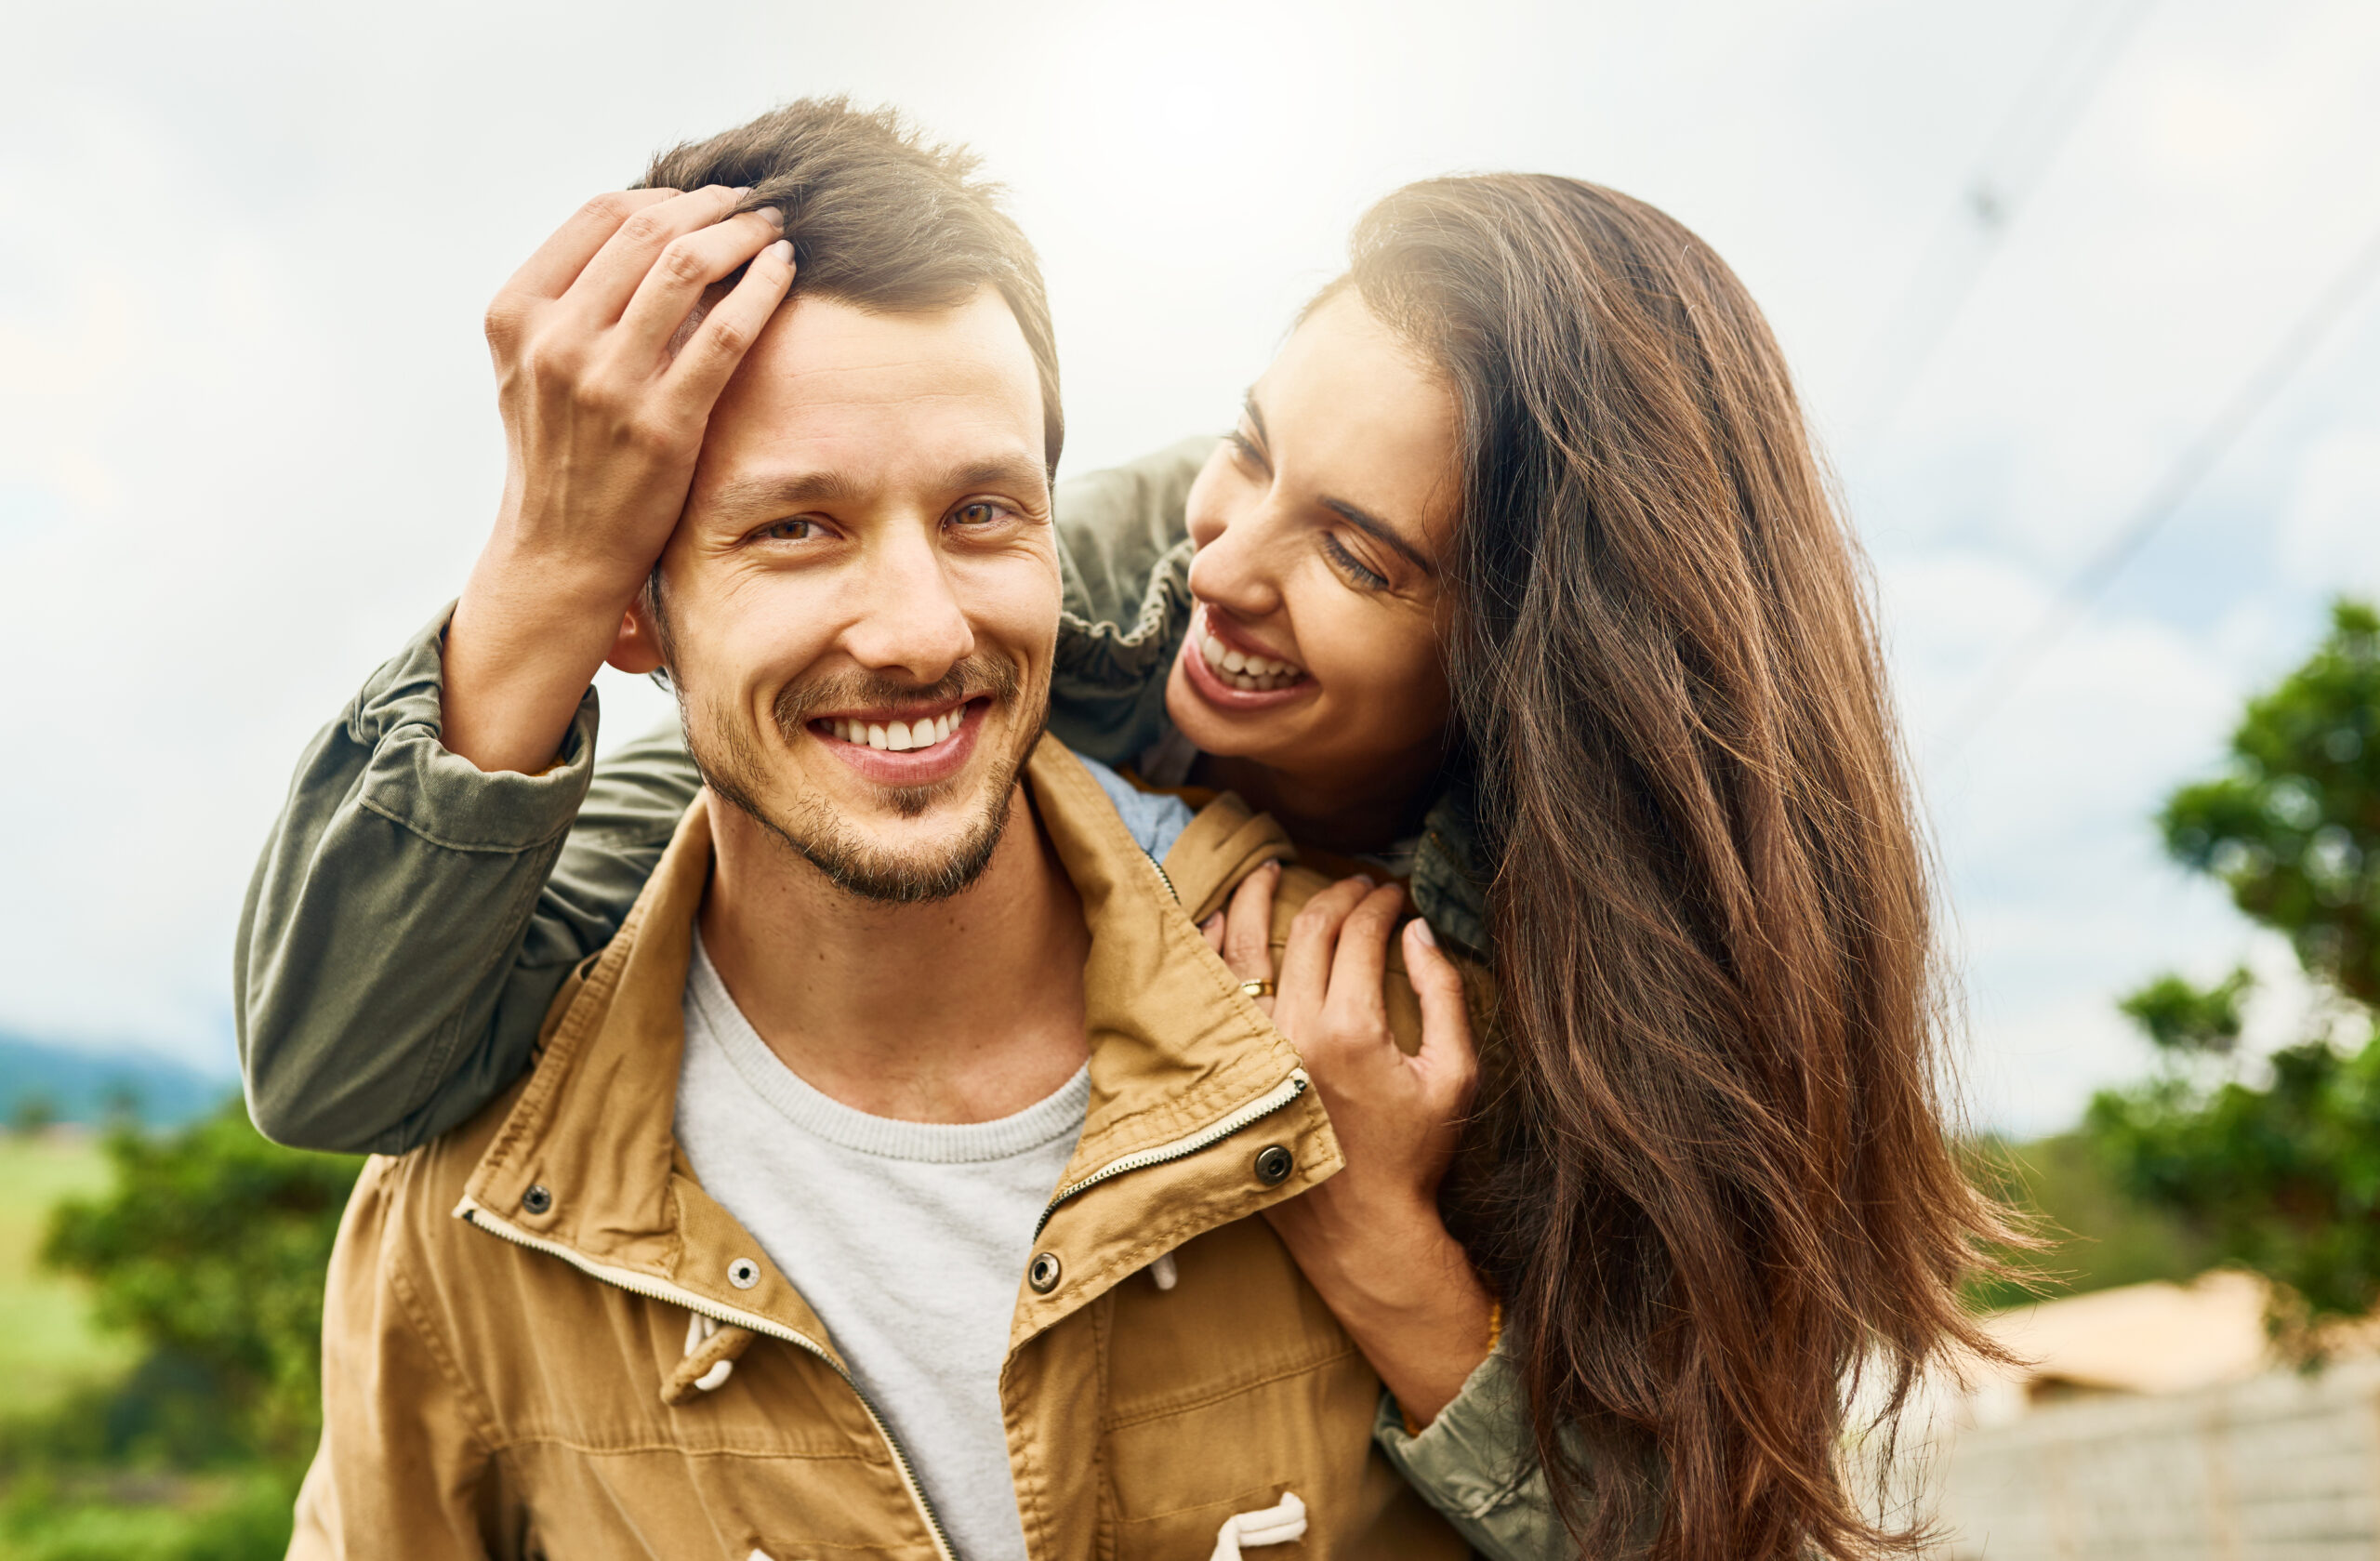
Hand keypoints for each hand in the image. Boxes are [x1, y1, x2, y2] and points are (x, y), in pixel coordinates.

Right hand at [443, 187, 794, 772]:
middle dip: (713, 206)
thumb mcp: (534, 364)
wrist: (560, 551)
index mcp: (517, 313)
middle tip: (754, 203)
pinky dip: (761, 287)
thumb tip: (652, 224)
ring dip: (743, 234)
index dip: (665, 193)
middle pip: (648, 229)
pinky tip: (783, 270)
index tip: (706, 198)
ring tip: (774, 229)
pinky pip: (725, 332)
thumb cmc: (560, 449)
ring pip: (686, 267)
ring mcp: (607, 382)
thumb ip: (573, 298)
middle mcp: (555, 340)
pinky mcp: (662, 423)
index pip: (600, 215)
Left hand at [1203, 864, 1495, 1425]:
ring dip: (1255, 897)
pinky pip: (1211, 989)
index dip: (1381, 902)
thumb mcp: (1454, 1076)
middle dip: (1338, 894)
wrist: (1359, 1226)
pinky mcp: (1233, 1066)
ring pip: (1243, 947)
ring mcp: (1255, 1046)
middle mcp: (1293, 1029)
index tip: (1396, 894)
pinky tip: (1221, 921)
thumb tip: (1418, 930)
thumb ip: (1443, 994)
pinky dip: (1213, 946)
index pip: (1358, 934)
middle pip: (1308, 929)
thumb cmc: (1414, 1155)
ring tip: (1270, 868)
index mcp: (1351, 1028)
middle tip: (1358, 885)